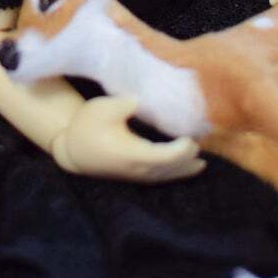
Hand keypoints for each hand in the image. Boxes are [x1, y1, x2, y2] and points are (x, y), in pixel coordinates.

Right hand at [51, 94, 204, 182]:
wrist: (74, 150)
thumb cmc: (87, 126)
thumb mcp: (102, 108)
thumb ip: (124, 104)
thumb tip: (142, 100)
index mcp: (133, 153)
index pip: (167, 156)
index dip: (183, 148)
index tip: (191, 133)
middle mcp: (139, 168)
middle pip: (174, 167)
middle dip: (190, 154)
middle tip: (202, 135)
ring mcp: (139, 175)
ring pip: (171, 175)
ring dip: (188, 166)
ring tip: (204, 155)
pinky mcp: (137, 175)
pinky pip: (165, 177)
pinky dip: (180, 172)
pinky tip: (194, 166)